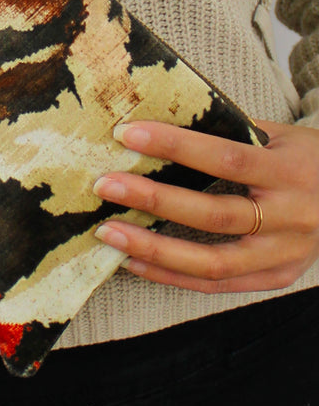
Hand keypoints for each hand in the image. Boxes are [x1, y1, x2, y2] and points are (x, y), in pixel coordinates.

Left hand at [92, 119, 318, 293]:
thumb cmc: (308, 159)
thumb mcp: (281, 137)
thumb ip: (230, 132)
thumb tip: (160, 119)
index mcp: (292, 172)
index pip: (227, 158)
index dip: (175, 146)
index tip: (128, 133)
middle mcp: (293, 218)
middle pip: (214, 215)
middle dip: (154, 199)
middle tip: (106, 185)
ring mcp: (286, 255)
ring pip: (211, 263)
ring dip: (153, 249)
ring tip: (107, 232)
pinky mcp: (275, 278)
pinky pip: (214, 285)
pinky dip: (169, 275)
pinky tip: (131, 262)